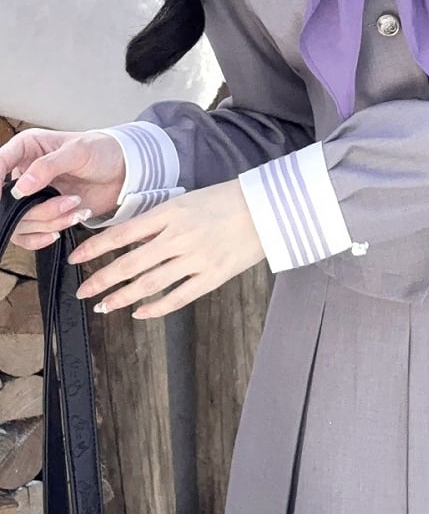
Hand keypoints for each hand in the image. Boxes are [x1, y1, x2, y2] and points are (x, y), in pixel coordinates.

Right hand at [0, 128, 125, 248]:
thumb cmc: (102, 151)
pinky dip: (43, 236)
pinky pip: (28, 235)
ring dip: (49, 220)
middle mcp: (23, 174)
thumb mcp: (77, 151)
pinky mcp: (43, 215)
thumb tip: (20, 188)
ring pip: (20, 221)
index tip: (5, 199)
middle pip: (7, 202)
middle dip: (36, 209)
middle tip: (69, 201)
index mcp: (25, 149)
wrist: (124, 172)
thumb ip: (47, 166)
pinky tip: (62, 228)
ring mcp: (32, 197)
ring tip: (76, 206)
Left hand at [67, 180, 264, 319]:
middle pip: (130, 263)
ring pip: (149, 284)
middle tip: (83, 291)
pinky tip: (140, 312)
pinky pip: (178, 297)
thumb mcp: (187, 200)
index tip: (76, 258)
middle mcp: (179, 237)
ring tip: (105, 305)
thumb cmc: (227, 200)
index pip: (122, 233)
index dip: (95, 248)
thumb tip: (128, 238)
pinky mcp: (213, 276)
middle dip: (101, 279)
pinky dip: (156, 307)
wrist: (268, 209)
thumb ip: (160, 219)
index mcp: (170, 213)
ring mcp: (196, 259)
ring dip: (123, 297)